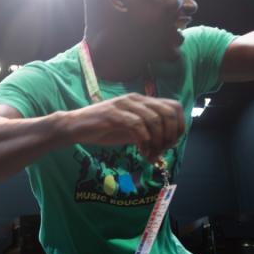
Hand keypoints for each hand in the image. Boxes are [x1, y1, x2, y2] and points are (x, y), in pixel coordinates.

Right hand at [67, 93, 186, 166]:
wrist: (74, 127)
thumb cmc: (102, 129)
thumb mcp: (131, 131)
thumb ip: (148, 133)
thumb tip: (166, 145)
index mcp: (143, 101)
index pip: (174, 106)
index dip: (179, 126)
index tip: (170, 144)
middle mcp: (136, 99)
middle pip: (168, 112)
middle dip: (170, 135)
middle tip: (162, 150)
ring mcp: (124, 105)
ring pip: (154, 119)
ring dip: (157, 141)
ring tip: (150, 154)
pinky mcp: (113, 114)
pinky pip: (137, 126)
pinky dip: (144, 142)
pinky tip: (141, 152)